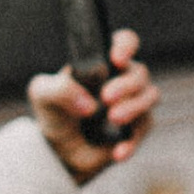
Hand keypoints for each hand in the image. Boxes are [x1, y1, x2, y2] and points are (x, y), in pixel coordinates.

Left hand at [31, 27, 159, 181]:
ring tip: (113, 118)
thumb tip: (89, 104)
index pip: (125, 42)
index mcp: (102, 62)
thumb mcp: (42, 94)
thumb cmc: (52, 112)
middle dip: (126, 84)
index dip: (126, 46)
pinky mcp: (136, 129)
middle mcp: (122, 78)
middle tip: (106, 98)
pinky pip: (144, 130)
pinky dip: (132, 141)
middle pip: (140, 72)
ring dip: (135, 106)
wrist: (57, 151)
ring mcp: (133, 104)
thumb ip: (61, 90)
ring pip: (151, 96)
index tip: (116, 59)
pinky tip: (118, 152)